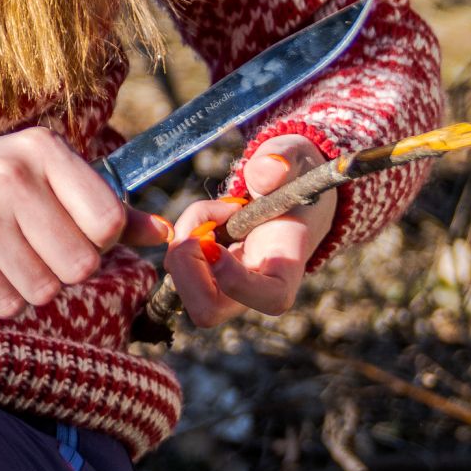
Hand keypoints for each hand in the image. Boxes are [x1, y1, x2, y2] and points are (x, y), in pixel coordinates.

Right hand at [0, 127, 171, 319]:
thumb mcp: (45, 181)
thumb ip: (106, 207)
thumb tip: (169, 234)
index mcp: (42, 149)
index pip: (108, 222)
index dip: (95, 242)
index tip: (68, 233)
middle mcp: (11, 173)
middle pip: (80, 265)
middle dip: (62, 271)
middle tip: (32, 251)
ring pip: (44, 290)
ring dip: (28, 288)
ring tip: (3, 259)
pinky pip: (6, 302)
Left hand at [163, 134, 336, 325]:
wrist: (287, 187)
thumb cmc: (292, 175)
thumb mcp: (293, 158)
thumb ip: (282, 161)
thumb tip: (266, 170)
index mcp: (288, 266)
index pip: (270, 300)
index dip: (236, 280)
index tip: (216, 244)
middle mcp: (255, 287)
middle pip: (207, 312)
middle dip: (188, 267)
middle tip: (201, 228)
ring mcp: (228, 285)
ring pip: (183, 289)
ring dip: (182, 245)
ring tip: (211, 212)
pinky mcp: (207, 274)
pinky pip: (177, 266)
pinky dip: (180, 237)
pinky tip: (205, 217)